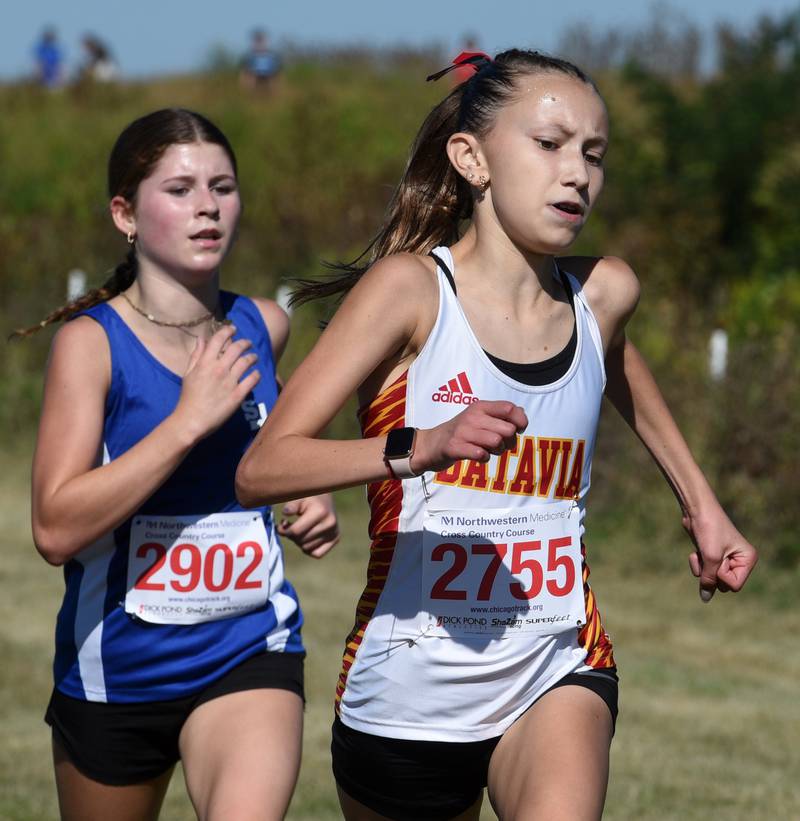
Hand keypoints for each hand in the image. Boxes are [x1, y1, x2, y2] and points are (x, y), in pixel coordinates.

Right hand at [174, 324, 259, 441]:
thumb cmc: (188, 397)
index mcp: (205, 363)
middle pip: (236, 348)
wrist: (192, 421)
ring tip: (254, 357)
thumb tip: (202, 339)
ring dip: (252, 356)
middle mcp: (219, 369)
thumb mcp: (188, 374)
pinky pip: (252, 379)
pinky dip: (256, 374)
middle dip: (244, 342)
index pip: (219, 339)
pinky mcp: (238, 395)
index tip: (233, 328)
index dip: (228, 330)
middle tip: (248, 343)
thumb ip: (196, 355)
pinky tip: (256, 373)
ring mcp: (230, 382)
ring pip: (246, 361)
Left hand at [277, 493, 339, 557]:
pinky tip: (306, 538)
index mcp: (320, 512)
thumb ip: (291, 505)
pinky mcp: (336, 538)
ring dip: (299, 541)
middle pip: (300, 540)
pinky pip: (317, 554)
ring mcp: (334, 532)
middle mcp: (330, 523)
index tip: (281, 523)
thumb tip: (286, 513)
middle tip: (288, 525)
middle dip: (290, 535)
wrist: (324, 496)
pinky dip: (309, 549)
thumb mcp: (298, 497)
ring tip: (298, 529)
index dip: (284, 530)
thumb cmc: (308, 496)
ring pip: (307, 548)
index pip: (296, 531)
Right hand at [411, 400, 527, 473]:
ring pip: (496, 442)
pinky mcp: (454, 447)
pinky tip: (478, 456)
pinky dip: (483, 458)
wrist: (431, 444)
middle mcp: (472, 416)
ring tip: (488, 450)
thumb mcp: (479, 417)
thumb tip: (522, 414)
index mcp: (480, 407)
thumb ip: (500, 414)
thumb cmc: (462, 432)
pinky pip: (480, 454)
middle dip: (509, 442)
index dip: (520, 421)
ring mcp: (462, 432)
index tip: (517, 430)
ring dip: (496, 451)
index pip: (510, 408)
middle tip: (499, 445)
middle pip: (508, 430)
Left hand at [683, 503, 757, 601]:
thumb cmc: (709, 530)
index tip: (718, 559)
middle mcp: (740, 561)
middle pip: (723, 585)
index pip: (734, 586)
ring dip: (702, 568)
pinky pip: (703, 571)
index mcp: (748, 560)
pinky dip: (697, 564)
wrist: (696, 510)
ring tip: (703, 551)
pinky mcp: (712, 556)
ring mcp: (725, 559)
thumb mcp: (710, 558)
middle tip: (710, 554)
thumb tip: (705, 599)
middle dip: (711, 573)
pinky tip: (697, 550)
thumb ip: (708, 581)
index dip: (721, 576)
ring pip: (711, 579)